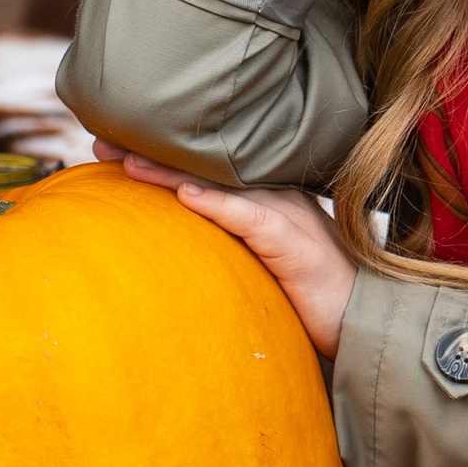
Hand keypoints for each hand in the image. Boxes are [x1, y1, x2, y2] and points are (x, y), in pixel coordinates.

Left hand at [95, 139, 356, 356]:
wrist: (367, 322)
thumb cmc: (315, 299)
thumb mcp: (263, 268)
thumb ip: (230, 251)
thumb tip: (183, 250)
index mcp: (270, 200)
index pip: (208, 172)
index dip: (162, 160)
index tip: (114, 152)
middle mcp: (279, 199)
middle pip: (209, 169)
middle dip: (154, 156)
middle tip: (100, 144)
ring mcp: (290, 218)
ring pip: (224, 185)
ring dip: (173, 174)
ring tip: (128, 164)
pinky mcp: (296, 245)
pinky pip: (253, 219)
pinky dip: (219, 205)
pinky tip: (187, 195)